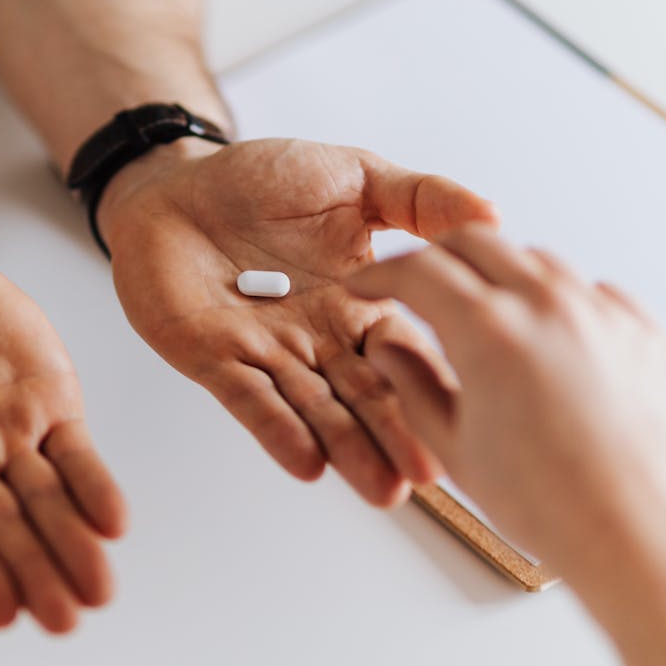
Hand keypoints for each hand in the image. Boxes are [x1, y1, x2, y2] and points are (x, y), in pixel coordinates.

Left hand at [97, 137, 497, 505]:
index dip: (433, 385)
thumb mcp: (353, 176)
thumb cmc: (259, 180)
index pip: (405, 353)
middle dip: (396, 436)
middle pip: (365, 396)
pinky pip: (250, 399)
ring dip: (347, 447)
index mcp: (358, 303)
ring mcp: (267, 354)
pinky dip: (277, 430)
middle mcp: (319, 339)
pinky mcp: (214, 359)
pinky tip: (307, 462)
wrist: (173, 184)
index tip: (472, 418)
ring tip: (382, 489)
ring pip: (314, 409)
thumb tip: (493, 216)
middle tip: (429, 477)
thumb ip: (419, 199)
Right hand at [346, 224, 665, 588]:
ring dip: (498, 273)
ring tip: (483, 314)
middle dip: (436, 256)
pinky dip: (558, 300)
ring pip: (537, 261)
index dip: (382, 273)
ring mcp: (604, 313)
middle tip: (417, 282)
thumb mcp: (456, 450)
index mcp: (490, 332)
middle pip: (477, 242)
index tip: (369, 283)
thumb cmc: (558, 510)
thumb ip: (413, 387)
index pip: (419, 271)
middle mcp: (549, 306)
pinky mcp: (646, 332)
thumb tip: (389, 352)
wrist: (651, 541)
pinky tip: (547, 338)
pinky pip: (593, 291)